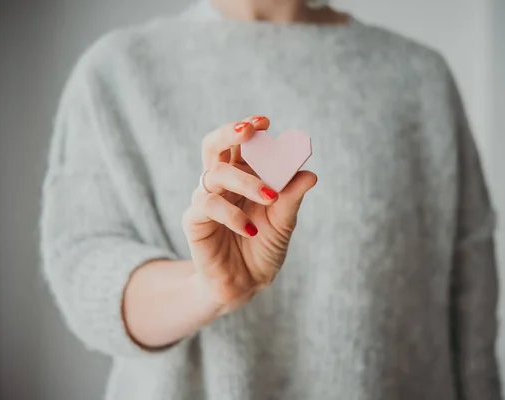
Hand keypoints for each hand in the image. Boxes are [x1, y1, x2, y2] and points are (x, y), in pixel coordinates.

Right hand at [182, 116, 316, 314]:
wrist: (246, 284)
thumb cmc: (263, 248)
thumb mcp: (283, 223)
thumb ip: (292, 198)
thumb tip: (309, 173)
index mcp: (242, 176)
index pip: (240, 144)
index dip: (249, 128)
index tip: (266, 121)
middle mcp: (221, 183)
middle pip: (213, 145)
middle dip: (230, 132)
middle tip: (249, 130)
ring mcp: (205, 200)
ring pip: (215, 174)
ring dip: (245, 181)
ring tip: (270, 197)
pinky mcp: (194, 221)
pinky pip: (208, 206)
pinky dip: (231, 214)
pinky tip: (250, 229)